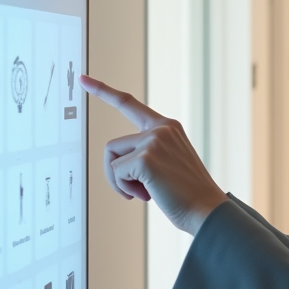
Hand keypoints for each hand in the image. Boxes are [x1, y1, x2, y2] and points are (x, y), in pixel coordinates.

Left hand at [79, 74, 227, 234]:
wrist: (206, 210)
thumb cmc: (187, 193)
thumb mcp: (168, 162)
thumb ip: (146, 152)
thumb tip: (117, 164)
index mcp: (168, 126)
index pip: (129, 104)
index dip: (104, 91)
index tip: (83, 79)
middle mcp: (161, 128)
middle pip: (113, 146)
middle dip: (116, 174)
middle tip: (133, 193)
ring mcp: (154, 140)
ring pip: (112, 159)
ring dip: (121, 182)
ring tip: (145, 193)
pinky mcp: (145, 158)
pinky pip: (116, 173)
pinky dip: (125, 189)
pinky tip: (147, 195)